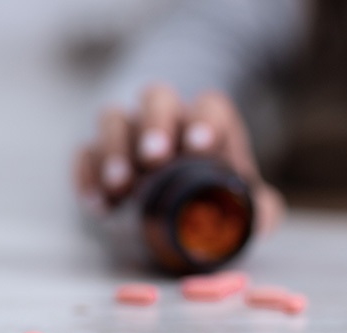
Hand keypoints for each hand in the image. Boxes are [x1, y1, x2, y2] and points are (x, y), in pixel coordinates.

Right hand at [73, 84, 283, 233]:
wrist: (174, 210)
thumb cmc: (216, 198)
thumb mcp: (247, 205)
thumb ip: (261, 211)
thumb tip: (259, 219)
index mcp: (210, 124)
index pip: (210, 106)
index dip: (205, 120)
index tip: (200, 145)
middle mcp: (169, 120)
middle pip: (157, 98)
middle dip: (155, 124)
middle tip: (154, 157)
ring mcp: (130, 133)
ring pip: (114, 118)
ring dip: (115, 149)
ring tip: (120, 185)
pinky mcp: (98, 155)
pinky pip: (85, 153)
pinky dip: (88, 176)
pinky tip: (98, 204)